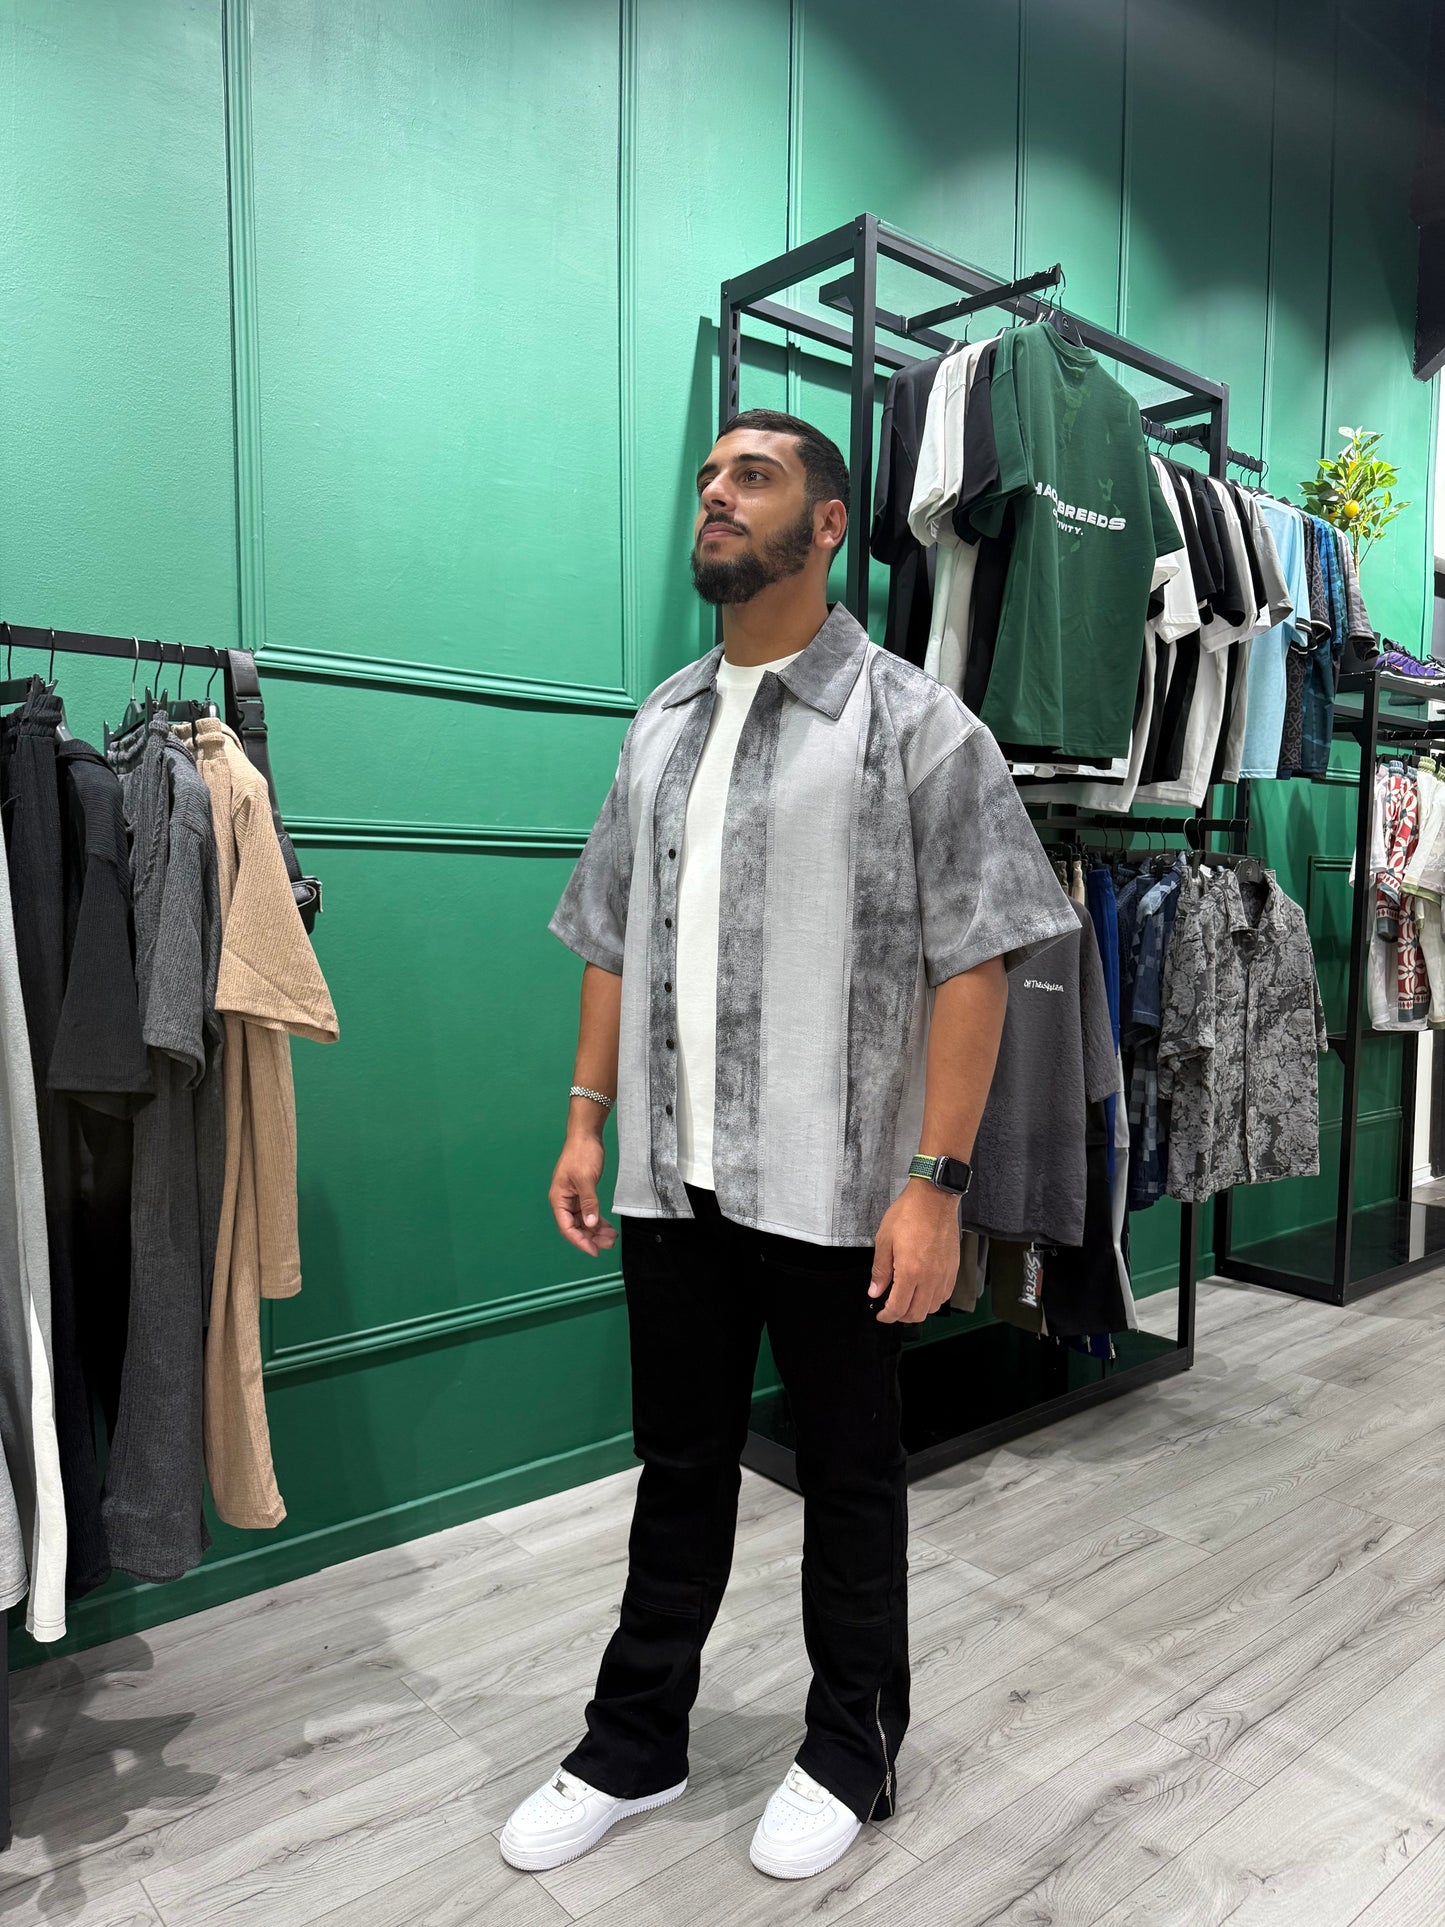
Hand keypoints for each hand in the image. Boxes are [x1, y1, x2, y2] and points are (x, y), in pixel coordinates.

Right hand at [549, 1131, 617, 1256]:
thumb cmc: (582, 1154)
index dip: (580, 1241)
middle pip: (576, 1227)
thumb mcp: (586, 1179)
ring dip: (596, 1231)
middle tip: (609, 1244)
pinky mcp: (581, 1194)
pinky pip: (588, 1213)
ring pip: (583, 1222)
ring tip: (612, 1237)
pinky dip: (597, 1221)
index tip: (595, 1251)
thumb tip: (590, 1224)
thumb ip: (588, 1202)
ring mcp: (572, 1198)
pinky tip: (608, 1226)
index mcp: (558, 1199)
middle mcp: (563, 1201)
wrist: (586, 1135)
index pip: (567, 1227)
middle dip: (591, 1237)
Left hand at [869, 1181, 959, 1323]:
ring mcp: (944, 1274)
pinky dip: (933, 1300)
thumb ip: (880, 1270)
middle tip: (891, 1309)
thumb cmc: (909, 1214)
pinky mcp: (953, 1268)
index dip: (887, 1316)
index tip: (881, 1315)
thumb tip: (875, 1291)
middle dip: (901, 1316)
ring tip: (907, 1301)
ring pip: (933, 1307)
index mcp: (910, 1272)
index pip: (898, 1307)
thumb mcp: (884, 1240)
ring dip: (918, 1310)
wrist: (934, 1198)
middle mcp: (930, 1277)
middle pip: (917, 1314)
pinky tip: (924, 1292)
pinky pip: (945, 1295)